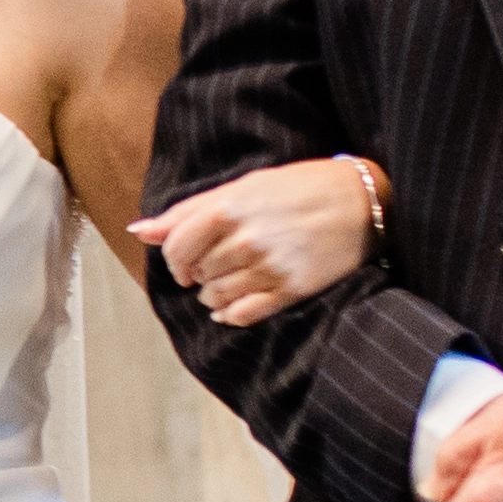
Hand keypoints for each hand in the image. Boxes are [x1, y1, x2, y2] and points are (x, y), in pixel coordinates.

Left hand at [130, 159, 380, 326]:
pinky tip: (230, 308)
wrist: (364, 201)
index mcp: (230, 208)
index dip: (173, 261)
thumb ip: (188, 211)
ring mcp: (270, 266)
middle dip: (199, 273)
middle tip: (216, 265)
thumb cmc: (300, 186)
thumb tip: (138, 231)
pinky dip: (230, 314)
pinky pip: (244, 314)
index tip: (183, 263)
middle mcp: (247, 239)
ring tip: (228, 281)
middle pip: (197, 273)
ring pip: (216, 296)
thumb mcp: (243, 186)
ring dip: (213, 294)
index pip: (176, 248)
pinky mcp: (292, 289)